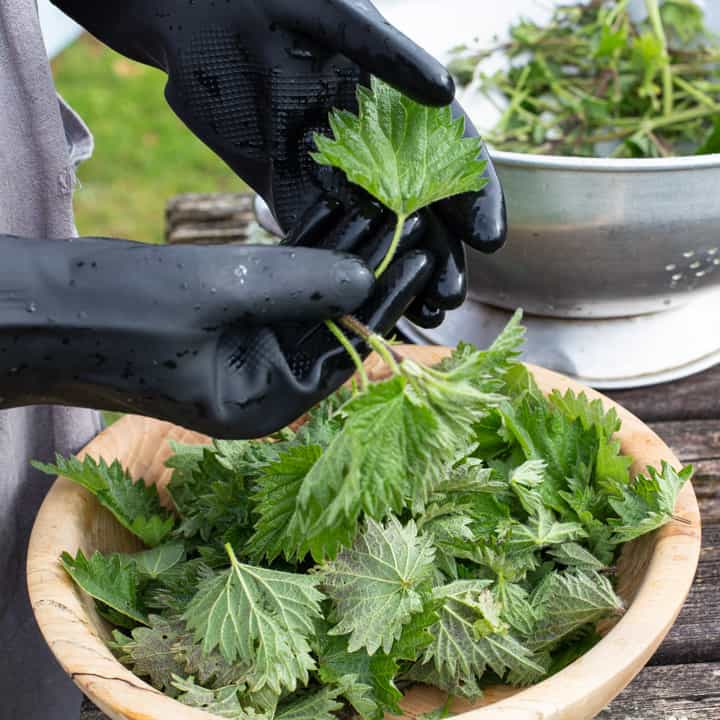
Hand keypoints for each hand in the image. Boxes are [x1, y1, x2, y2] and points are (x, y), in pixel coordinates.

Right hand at [0, 236, 432, 437]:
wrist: (39, 309)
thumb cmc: (114, 316)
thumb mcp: (214, 294)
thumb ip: (296, 284)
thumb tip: (367, 273)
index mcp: (266, 400)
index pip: (345, 349)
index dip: (386, 301)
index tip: (423, 257)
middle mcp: (263, 379)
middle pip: (332, 321)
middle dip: (368, 271)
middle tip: (411, 222)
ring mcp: (244, 347)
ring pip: (307, 296)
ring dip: (338, 252)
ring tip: (381, 206)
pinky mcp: (227, 315)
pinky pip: (277, 282)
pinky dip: (302, 248)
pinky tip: (333, 210)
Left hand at [53, 0, 506, 326]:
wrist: (193, 8)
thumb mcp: (337, 14)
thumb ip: (388, 55)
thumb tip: (446, 92)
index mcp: (397, 103)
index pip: (451, 155)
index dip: (474, 196)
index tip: (488, 236)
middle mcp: (371, 145)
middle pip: (417, 208)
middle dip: (438, 253)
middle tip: (449, 294)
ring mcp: (328, 171)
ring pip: (371, 231)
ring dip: (392, 272)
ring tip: (412, 312)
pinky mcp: (283, 187)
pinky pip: (312, 232)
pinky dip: (331, 264)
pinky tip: (350, 298)